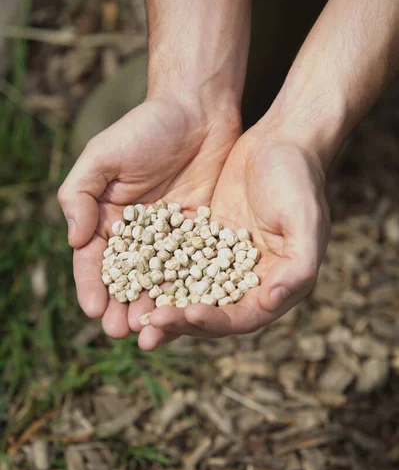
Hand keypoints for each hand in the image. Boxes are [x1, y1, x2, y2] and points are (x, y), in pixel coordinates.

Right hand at [58, 95, 240, 339]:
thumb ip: (80, 195)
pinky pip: (195, 267)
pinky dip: (189, 290)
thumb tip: (74, 240)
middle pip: (127, 278)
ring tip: (151, 333)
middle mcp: (137, 234)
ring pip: (160, 280)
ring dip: (153, 307)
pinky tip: (187, 311)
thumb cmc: (145, 128)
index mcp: (107, 218)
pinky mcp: (202, 234)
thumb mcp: (103, 156)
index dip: (92, 286)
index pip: (94, 260)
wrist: (198, 110)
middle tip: (121, 333)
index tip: (94, 310)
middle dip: (122, 306)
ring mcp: (171, 237)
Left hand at [148, 121, 329, 345]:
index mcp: (276, 285)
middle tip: (148, 327)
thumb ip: (298, 267)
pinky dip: (158, 273)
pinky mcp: (204, 241)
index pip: (243, 317)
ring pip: (190, 292)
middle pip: (211, 313)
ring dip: (164, 307)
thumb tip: (270, 303)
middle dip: (180, 322)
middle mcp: (248, 281)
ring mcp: (223, 262)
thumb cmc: (299, 182)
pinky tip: (132, 277)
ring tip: (133, 317)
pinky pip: (177, 262)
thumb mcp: (305, 222)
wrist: (280, 142)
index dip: (216, 322)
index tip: (189, 315)